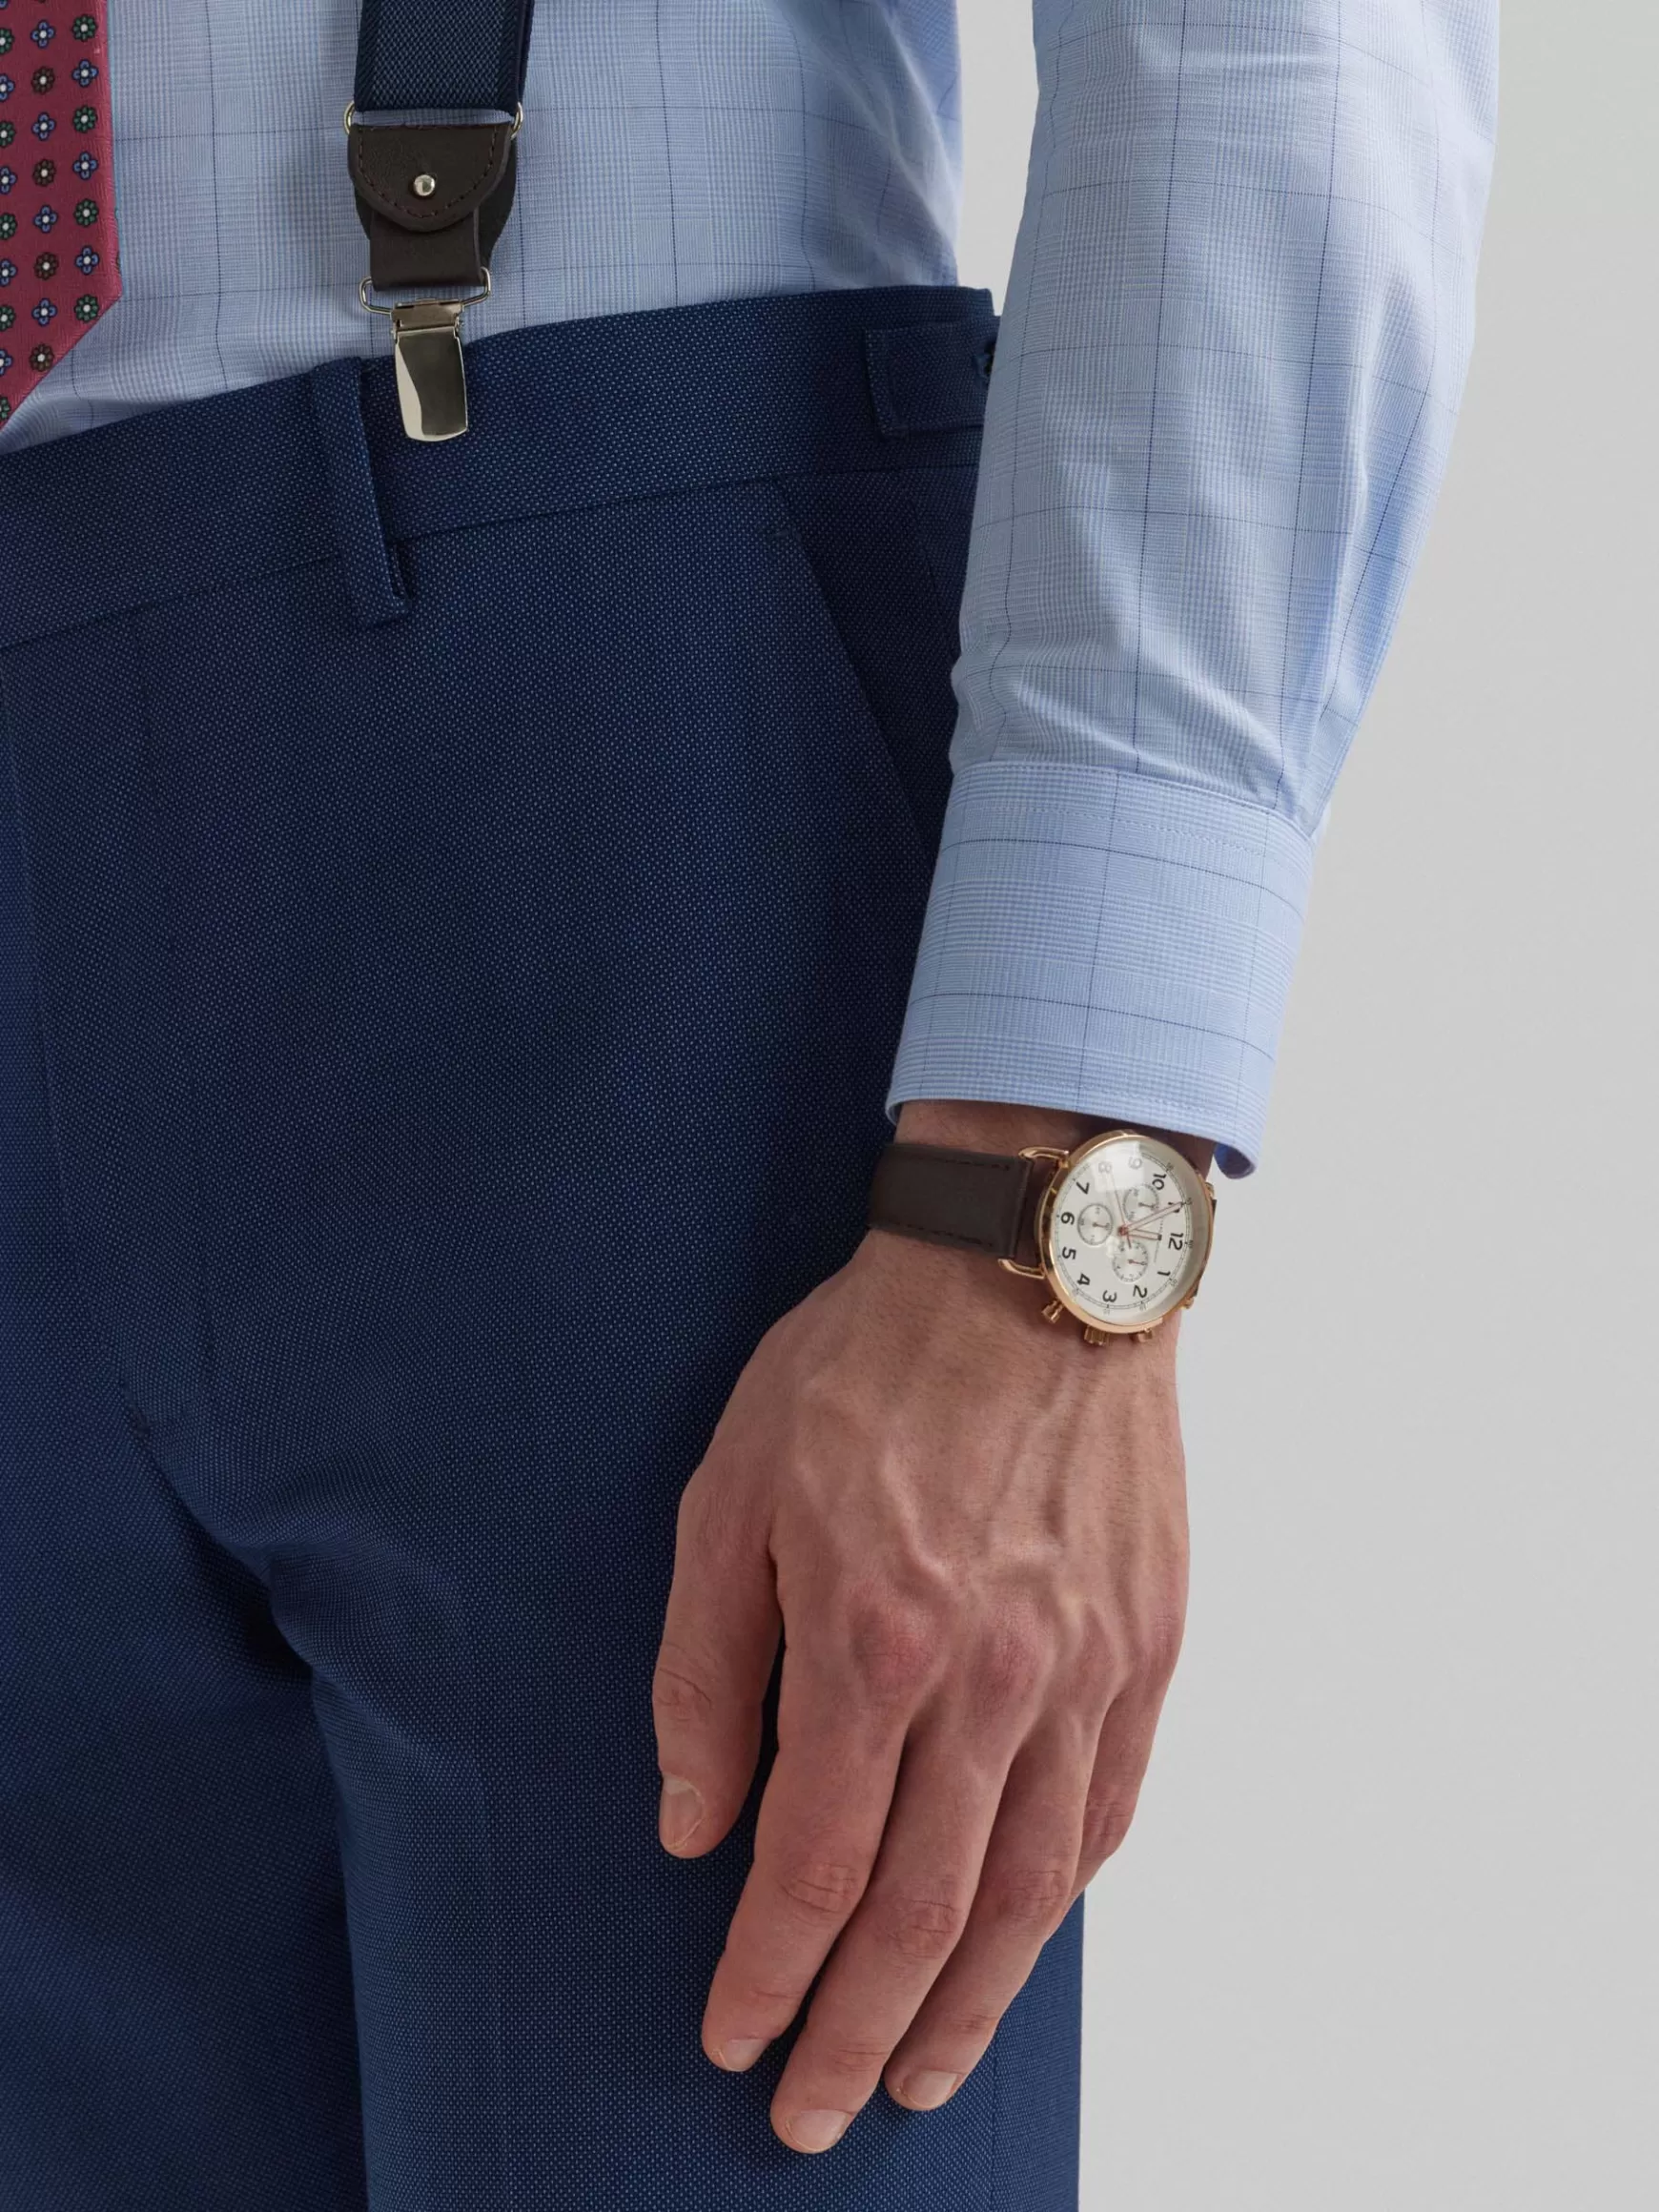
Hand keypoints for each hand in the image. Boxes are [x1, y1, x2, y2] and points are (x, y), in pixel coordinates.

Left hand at [650, 1101, 1201, 2153]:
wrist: (1028, 1263)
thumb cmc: (862, 1365)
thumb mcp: (730, 1491)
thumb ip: (706, 1672)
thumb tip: (691, 1827)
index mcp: (875, 1639)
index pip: (812, 1865)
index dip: (767, 1973)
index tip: (732, 2037)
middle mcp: (994, 1677)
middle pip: (924, 1911)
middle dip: (857, 2032)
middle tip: (812, 2114)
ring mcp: (1088, 1666)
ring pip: (1032, 1890)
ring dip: (968, 2004)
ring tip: (917, 2075)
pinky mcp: (1149, 1643)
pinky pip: (1110, 1809)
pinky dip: (1060, 1901)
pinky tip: (1019, 1944)